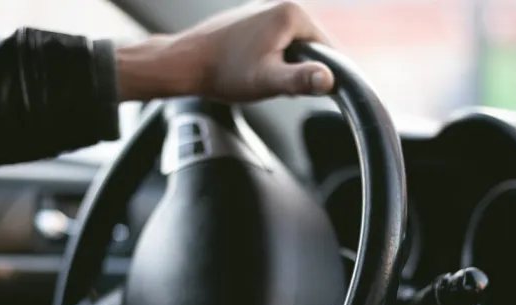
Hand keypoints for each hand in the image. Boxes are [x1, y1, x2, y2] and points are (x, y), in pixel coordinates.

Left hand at [116, 1, 333, 101]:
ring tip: (254, 74)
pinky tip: (246, 67)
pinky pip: (272, 42)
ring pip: (289, 47)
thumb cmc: (224, 72)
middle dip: (295, 69)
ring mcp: (262, 9)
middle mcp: (279, 3)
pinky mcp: (250, 19)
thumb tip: (330, 79)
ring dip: (279, 65)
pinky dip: (266, 57)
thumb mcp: (268, 81)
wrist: (185, 64)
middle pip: (307, 48)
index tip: (289, 86)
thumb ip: (301, 80)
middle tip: (269, 82)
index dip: (313, 75)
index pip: (326, 50)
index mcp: (292, 12)